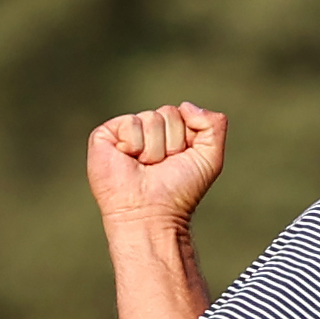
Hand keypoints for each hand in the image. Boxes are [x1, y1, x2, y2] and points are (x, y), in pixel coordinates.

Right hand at [87, 103, 225, 224]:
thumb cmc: (179, 191)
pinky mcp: (105, 135)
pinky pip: (130, 122)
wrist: (152, 212)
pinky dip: (135, 145)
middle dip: (171, 143)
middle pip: (168, 112)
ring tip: (144, 167)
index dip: (187, 138)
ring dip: (153, 148)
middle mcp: (148, 131)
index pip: (184, 113)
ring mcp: (126, 132)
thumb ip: (214, 125)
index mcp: (170, 134)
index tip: (180, 160)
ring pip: (151, 118)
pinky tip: (129, 161)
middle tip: (160, 166)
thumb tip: (186, 105)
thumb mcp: (210, 158)